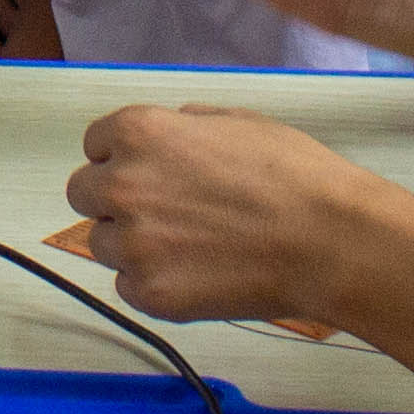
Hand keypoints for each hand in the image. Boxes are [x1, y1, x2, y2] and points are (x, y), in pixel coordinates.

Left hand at [62, 102, 405, 323]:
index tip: (150, 173)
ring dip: (133, 245)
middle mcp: (122, 184)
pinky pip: (128, 286)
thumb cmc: (294, 175)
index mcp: (139, 133)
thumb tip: (169, 131)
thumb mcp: (237, 120)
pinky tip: (198, 275)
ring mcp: (131, 243)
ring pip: (103, 244)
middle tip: (165, 213)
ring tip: (191, 247)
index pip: (95, 145)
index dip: (122, 158)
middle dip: (116, 200)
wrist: (329, 241)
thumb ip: (185, 124)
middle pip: (84, 195)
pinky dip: (154, 283)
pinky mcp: (149, 293)